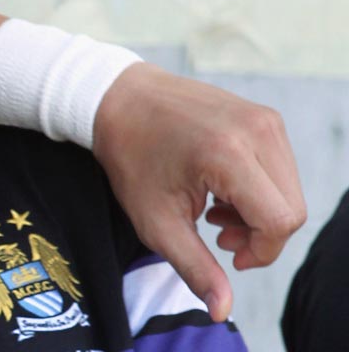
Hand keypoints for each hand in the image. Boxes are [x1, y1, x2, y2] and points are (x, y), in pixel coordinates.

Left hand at [92, 62, 304, 321]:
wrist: (118, 98)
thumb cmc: (131, 157)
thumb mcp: (155, 220)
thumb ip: (194, 267)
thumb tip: (222, 310)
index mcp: (228, 154)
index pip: (278, 221)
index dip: (260, 251)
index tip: (226, 253)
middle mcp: (255, 131)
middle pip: (290, 208)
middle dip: (261, 234)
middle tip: (217, 233)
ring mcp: (263, 119)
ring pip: (289, 189)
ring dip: (261, 212)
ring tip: (215, 211)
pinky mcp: (263, 115)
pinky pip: (281, 167)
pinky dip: (260, 188)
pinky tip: (221, 189)